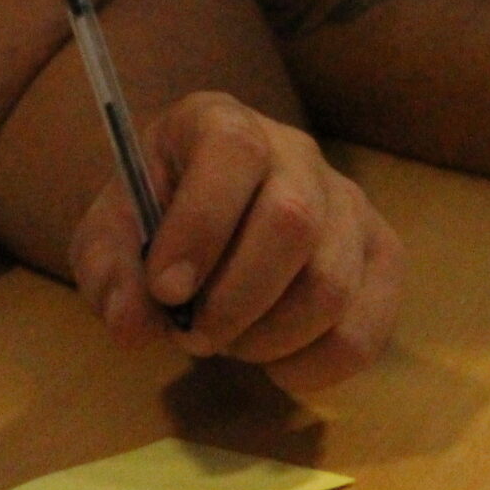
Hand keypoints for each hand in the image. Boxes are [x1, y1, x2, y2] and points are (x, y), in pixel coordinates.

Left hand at [70, 91, 401, 392]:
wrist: (205, 229)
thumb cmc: (156, 226)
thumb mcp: (110, 239)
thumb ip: (109, 276)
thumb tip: (133, 326)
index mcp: (222, 123)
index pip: (233, 152)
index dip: (201, 225)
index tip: (166, 290)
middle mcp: (297, 153)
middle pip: (294, 223)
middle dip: (236, 301)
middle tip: (194, 337)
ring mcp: (350, 205)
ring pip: (332, 285)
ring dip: (271, 338)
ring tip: (232, 344)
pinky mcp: (380, 258)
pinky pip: (365, 329)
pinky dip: (316, 366)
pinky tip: (276, 364)